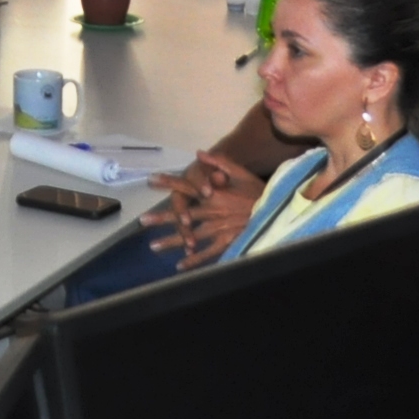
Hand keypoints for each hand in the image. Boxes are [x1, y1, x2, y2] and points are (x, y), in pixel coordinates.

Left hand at [142, 150, 259, 266]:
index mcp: (214, 193)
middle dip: (162, 217)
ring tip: (153, 246)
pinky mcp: (227, 242)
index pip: (186, 186)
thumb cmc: (258, 191)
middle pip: (183, 214)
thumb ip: (219, 161)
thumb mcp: (241, 172)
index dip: (169, 182)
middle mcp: (212, 211)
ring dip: (172, 241)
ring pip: (191, 236)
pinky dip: (193, 260)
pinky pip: (207, 252)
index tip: (151, 179)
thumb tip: (199, 153)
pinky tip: (179, 265)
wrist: (276, 212)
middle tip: (142, 220)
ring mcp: (218, 229)